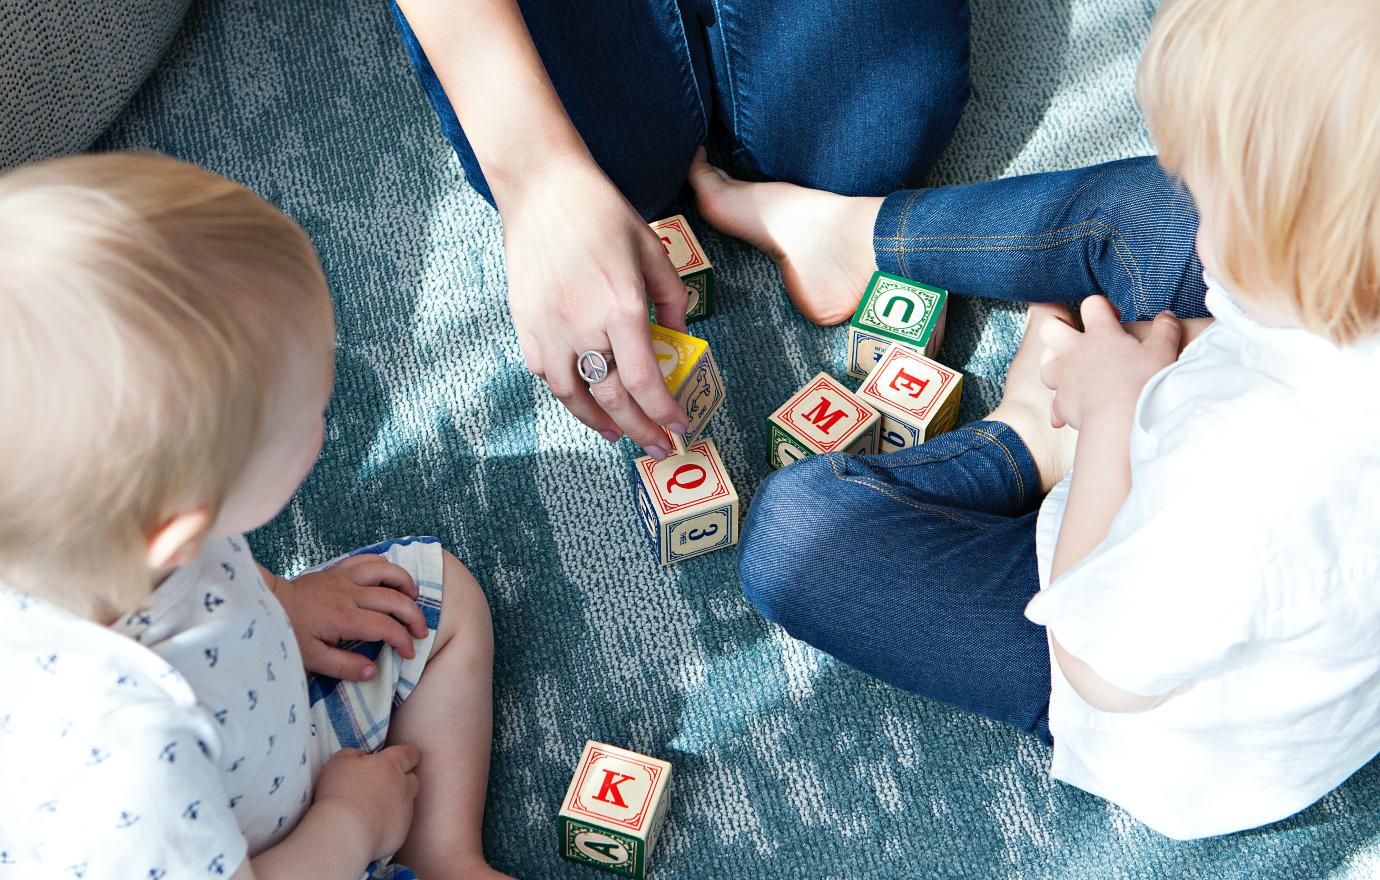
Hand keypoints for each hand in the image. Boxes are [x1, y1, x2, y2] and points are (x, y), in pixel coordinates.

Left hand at [270, 555, 427, 680]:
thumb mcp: (312, 659)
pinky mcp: (338, 570)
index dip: (403, 641)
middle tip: (421, 631)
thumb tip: (373, 671)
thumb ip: (344, 666)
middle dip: (414, 616)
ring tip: (413, 598)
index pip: (386, 627)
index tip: (409, 653)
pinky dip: (384, 565)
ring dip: (405, 583)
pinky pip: (367, 559)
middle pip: (394, 598)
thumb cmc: (288, 633)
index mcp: (344, 618)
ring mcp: (344, 578)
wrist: (267, 604)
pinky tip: (390, 577)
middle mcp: (349, 594)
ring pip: (386, 571)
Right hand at [313, 745, 420, 861]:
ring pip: (407, 804)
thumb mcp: (340, 761)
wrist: (345, 832)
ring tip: (374, 809)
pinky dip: (389, 825)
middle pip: (413, 780)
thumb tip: (362, 757)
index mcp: (391, 765)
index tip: (405, 758)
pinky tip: (371, 828)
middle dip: (403, 780)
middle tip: (385, 785)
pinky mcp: (401, 834)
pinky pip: (399, 826)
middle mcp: (403, 787)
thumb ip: (354, 754)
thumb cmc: (339, 792)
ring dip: (395, 804)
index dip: (408, 755)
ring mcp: (405, 812)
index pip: (409, 754)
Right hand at [497, 154, 689, 456]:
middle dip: (641, 431)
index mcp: (621, 306)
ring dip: (600, 423)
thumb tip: (679, 341)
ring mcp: (549, 328)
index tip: (679, 428)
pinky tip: (585, 398)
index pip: (645, 381)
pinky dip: (569, 394)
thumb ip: (672, 300)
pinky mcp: (525, 325)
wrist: (541, 188)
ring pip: (574, 397)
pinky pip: (548, 375)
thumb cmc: (602, 214)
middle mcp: (583, 325)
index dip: (663, 413)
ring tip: (619, 433)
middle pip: (613, 399)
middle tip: (658, 447)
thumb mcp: (653, 251)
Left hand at [1039, 297, 1181, 429]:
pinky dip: (1061, 405)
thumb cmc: (1143, 383)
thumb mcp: (1163, 351)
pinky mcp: (1061, 403)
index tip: (1114, 318)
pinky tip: (1069, 411)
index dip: (1101, 306)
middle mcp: (1075, 351)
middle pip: (1050, 327)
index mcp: (1100, 333)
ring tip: (1070, 368)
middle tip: (1077, 336)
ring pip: (1045, 362)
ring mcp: (1064, 377)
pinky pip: (1054, 402)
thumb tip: (1166, 316)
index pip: (1091, 305)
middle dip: (1059, 327)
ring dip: (1053, 363)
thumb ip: (1165, 330)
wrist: (1121, 421)